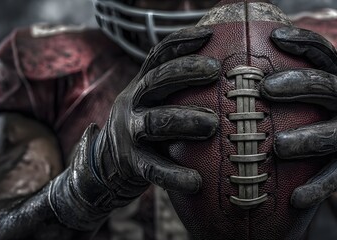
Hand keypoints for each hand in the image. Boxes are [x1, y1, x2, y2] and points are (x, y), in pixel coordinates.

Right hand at [98, 26, 219, 193]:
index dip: (181, 42)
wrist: (106, 164)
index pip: (158, 56)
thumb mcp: (155, 103)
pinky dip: (174, 175)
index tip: (209, 34)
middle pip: (155, 81)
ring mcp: (129, 133)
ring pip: (155, 122)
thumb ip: (178, 92)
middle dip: (185, 72)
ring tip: (212, 125)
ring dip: (184, 120)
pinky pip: (153, 168)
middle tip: (215, 70)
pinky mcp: (131, 163)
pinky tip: (195, 181)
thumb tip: (230, 78)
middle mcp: (132, 104)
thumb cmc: (146, 128)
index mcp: (141, 86)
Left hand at [261, 26, 336, 212]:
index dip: (303, 42)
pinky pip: (336, 177)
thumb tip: (237, 77)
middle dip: (298, 86)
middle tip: (266, 89)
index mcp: (336, 82)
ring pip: (332, 135)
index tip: (275, 37)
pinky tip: (296, 198)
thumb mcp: (316, 98)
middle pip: (328, 88)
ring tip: (278, 146)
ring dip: (305, 139)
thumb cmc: (326, 119)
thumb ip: (290, 86)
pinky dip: (317, 187)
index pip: (324, 55)